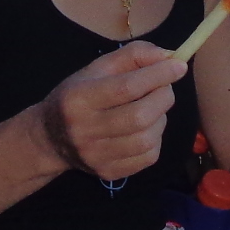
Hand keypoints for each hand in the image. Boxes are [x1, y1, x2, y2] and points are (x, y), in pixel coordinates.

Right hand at [37, 42, 184, 183]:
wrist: (50, 139)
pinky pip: (148, 157)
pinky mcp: (108, 173)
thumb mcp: (97, 68)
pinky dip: (156, 139)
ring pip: (147, 138)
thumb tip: (170, 57)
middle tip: (165, 88)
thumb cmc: (78, 95)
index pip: (126, 87)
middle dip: (163, 97)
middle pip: (140, 116)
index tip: (179, 66)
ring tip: (152, 109)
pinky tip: (145, 129)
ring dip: (161, 119)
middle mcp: (84, 130)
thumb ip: (133, 56)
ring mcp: (96, 156)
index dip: (157, 75)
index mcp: (78, 99)